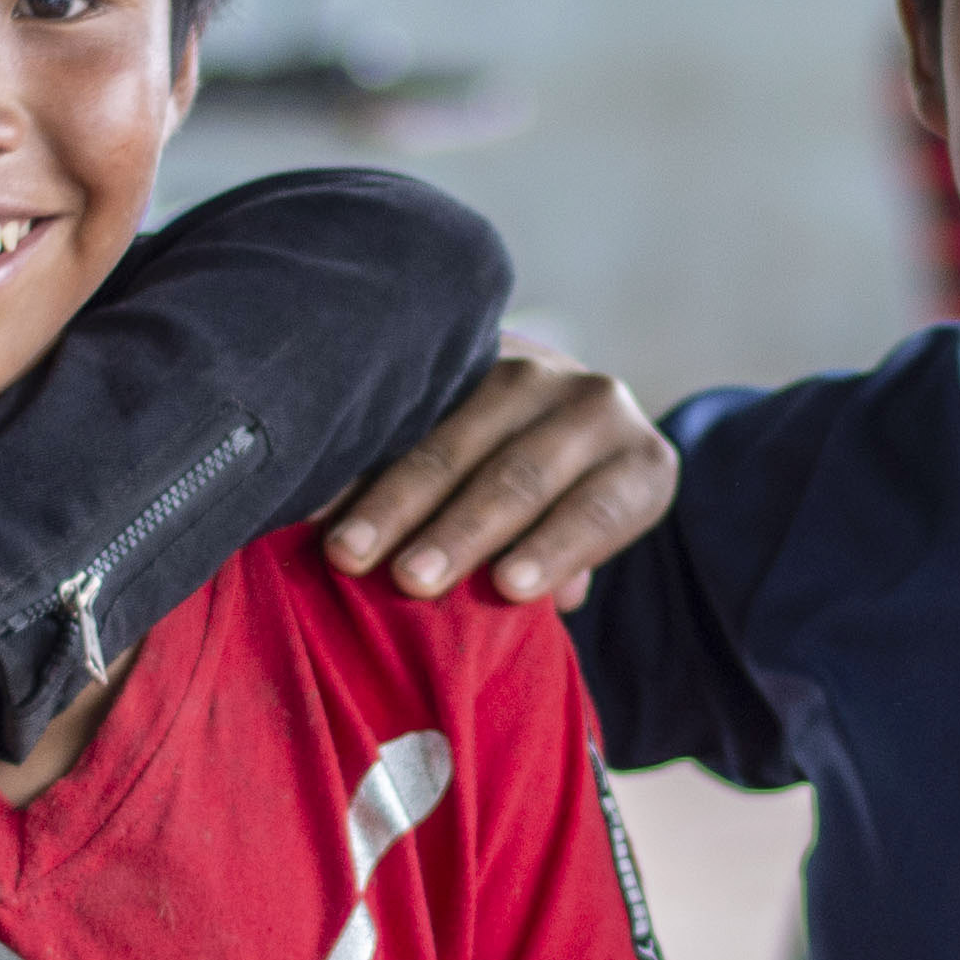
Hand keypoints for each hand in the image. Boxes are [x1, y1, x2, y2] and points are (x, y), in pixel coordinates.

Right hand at [318, 343, 674, 613]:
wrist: (562, 417)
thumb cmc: (574, 516)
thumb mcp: (590, 544)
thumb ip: (563, 570)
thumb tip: (533, 602)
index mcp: (639, 465)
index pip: (600, 509)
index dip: (556, 546)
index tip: (508, 585)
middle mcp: (595, 407)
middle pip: (521, 475)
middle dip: (461, 529)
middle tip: (409, 578)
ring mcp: (530, 371)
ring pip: (457, 437)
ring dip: (396, 498)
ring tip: (349, 550)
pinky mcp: (473, 357)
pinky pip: (411, 412)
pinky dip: (362, 463)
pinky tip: (320, 498)